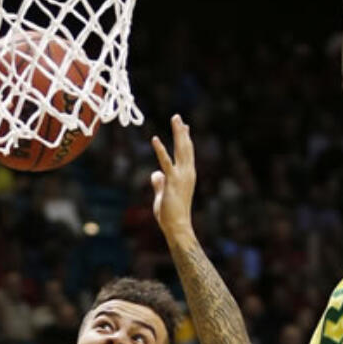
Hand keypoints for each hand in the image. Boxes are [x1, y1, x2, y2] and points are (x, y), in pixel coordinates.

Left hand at [151, 115, 196, 239]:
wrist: (177, 226)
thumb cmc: (170, 214)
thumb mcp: (163, 195)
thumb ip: (160, 182)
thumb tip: (155, 173)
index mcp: (187, 175)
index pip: (187, 153)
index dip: (185, 139)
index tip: (184, 126)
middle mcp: (187, 173)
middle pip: (186, 147)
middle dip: (182, 131)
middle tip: (178, 117)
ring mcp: (181, 176)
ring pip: (181, 150)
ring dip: (178, 133)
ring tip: (175, 119)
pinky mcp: (172, 181)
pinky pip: (165, 162)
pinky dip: (160, 150)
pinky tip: (154, 139)